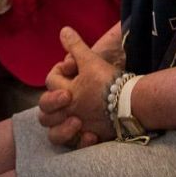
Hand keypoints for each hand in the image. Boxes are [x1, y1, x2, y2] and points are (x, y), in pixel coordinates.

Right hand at [40, 27, 117, 146]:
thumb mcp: (91, 62)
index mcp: (66, 90)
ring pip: (53, 134)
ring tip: (78, 122)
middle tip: (69, 98)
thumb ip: (76, 47)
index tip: (70, 70)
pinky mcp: (87, 137)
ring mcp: (75, 125)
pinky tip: (93, 135)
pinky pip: (76, 146)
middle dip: (52, 105)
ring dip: (62, 129)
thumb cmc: (109, 80)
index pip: (49, 84)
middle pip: (44, 113)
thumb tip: (64, 29)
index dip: (56, 78)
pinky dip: (82, 142)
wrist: (131, 99)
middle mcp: (67, 109)